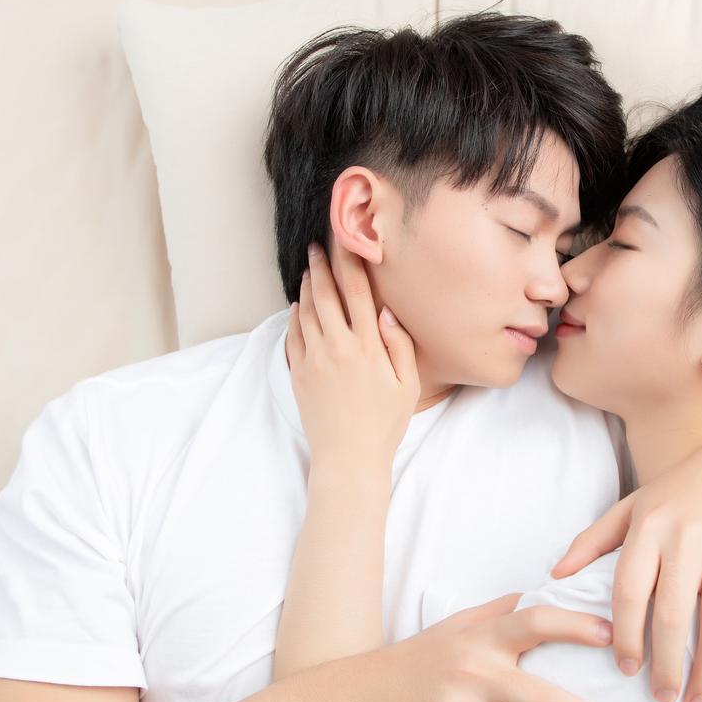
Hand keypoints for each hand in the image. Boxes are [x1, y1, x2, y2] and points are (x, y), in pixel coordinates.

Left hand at [286, 242, 418, 469]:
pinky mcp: (298, 374)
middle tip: (317, 247)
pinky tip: (299, 307)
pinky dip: (294, 316)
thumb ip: (399, 344)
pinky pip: (293, 335)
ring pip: (306, 312)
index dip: (350, 263)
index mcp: (367, 347)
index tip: (346, 242)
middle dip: (321, 266)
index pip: (357, 292)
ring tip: (308, 270)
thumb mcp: (408, 385)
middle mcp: (337, 348)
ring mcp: (313, 360)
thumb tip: (385, 312)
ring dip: (306, 287)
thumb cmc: (384, 425)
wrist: (348, 459)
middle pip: (325, 295)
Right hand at [351, 594, 626, 701]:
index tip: (611, 636)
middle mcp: (471, 674)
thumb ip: (502, 611)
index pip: (535, 622)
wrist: (358, 700)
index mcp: (481, 638)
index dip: (575, 626)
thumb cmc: (421, 660)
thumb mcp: (458, 625)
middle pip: (544, 701)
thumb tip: (551, 588)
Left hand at [549, 438, 701, 701]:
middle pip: (673, 617)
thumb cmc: (677, 492)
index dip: (625, 635)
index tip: (625, 668)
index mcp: (649, 528)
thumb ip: (592, 540)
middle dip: (666, 666)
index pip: (630, 592)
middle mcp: (688, 539)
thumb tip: (554, 575)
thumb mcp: (630, 507)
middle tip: (661, 698)